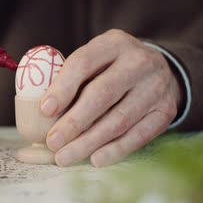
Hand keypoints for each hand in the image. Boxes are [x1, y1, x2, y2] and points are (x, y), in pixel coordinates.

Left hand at [40, 29, 182, 166]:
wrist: (160, 72)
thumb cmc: (110, 71)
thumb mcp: (93, 63)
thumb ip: (68, 80)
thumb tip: (37, 114)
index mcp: (112, 43)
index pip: (83, 63)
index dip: (62, 87)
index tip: (45, 110)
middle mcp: (138, 61)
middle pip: (102, 94)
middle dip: (74, 122)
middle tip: (52, 142)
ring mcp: (156, 87)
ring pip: (119, 119)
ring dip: (89, 142)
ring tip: (64, 157)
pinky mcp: (165, 111)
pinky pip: (138, 135)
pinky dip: (115, 149)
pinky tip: (95, 159)